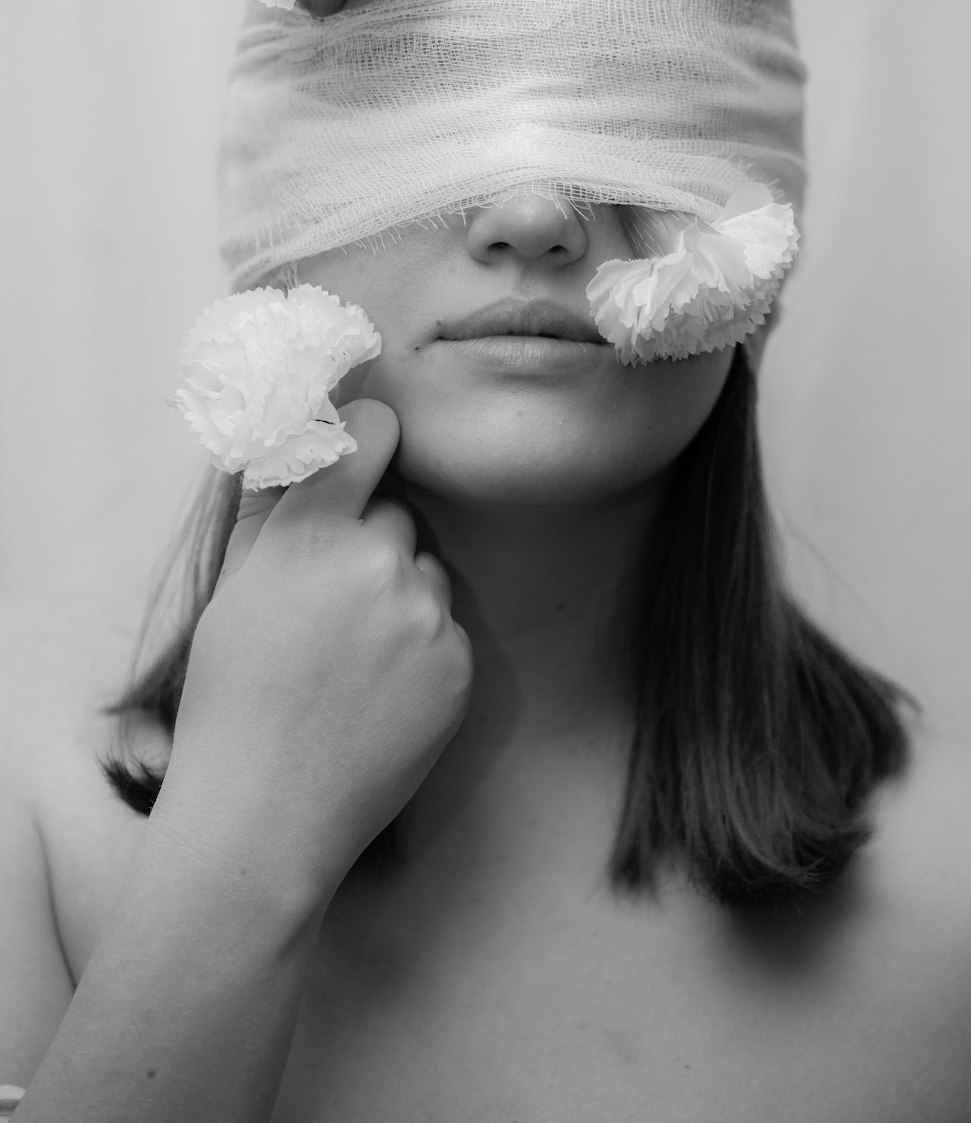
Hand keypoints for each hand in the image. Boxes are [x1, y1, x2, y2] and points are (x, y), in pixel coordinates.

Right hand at [159, 400, 472, 907]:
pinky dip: (421, 654)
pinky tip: (376, 696)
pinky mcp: (459, 665)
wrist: (265, 816)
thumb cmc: (232, 700)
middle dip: (370, 544)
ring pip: (425, 576)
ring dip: (400, 600)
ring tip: (349, 664)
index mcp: (313, 534)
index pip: (371, 433)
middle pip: (397, 517)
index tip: (365, 451)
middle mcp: (379, 562)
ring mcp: (426, 616)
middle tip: (328, 607)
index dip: (368, 439)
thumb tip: (301, 438)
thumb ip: (273, 509)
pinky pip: (446, 631)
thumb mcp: (234, 592)